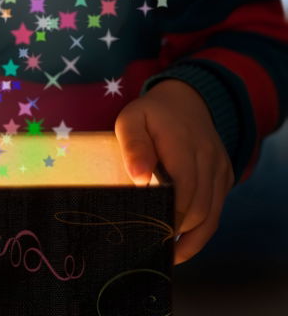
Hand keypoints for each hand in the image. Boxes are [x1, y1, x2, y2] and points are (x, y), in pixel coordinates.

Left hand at [114, 78, 234, 264]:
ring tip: (167, 254)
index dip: (169, 215)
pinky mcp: (225, 177)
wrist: (186, 101)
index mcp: (183, 142)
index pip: (184, 188)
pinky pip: (216, 211)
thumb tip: (138, 178)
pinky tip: (182, 243)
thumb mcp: (131, 119)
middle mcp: (208, 156)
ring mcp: (220, 167)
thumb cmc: (152, 116)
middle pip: (199, 208)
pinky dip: (201, 231)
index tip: (150, 232)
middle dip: (177, 231)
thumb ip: (133, 146)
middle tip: (152, 246)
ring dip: (191, 239)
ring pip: (211, 216)